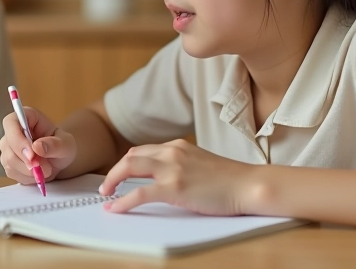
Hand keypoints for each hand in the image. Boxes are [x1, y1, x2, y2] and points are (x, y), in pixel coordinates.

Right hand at [0, 107, 75, 184]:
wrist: (59, 159)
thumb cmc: (62, 146)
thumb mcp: (66, 144)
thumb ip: (55, 145)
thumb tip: (37, 147)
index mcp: (26, 117)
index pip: (11, 123)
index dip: (17, 139)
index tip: (31, 155)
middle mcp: (13, 131)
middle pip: (7, 145)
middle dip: (26, 161)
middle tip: (45, 168)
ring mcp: (8, 147)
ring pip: (9, 161)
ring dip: (28, 170)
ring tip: (46, 169)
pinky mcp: (8, 163)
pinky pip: (12, 172)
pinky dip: (26, 177)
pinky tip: (37, 173)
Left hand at [98, 139, 257, 214]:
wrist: (249, 185)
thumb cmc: (231, 180)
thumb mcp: (201, 164)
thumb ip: (182, 165)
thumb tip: (167, 178)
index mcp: (178, 146)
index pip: (143, 150)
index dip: (127, 163)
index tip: (119, 174)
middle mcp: (172, 152)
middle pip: (131, 156)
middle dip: (114, 171)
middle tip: (107, 186)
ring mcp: (172, 168)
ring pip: (129, 168)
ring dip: (112, 181)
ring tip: (106, 195)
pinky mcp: (174, 187)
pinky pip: (139, 193)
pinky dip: (123, 201)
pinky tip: (115, 208)